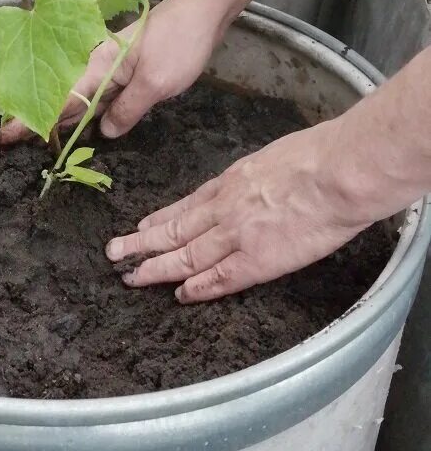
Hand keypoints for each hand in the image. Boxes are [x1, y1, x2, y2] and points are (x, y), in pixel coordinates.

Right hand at [0, 0, 221, 144]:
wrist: (203, 11)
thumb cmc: (179, 42)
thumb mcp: (155, 84)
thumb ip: (128, 111)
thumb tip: (106, 133)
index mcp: (97, 66)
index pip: (58, 99)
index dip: (31, 118)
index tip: (5, 135)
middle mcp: (98, 66)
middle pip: (63, 98)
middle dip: (37, 118)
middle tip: (8, 140)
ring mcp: (114, 68)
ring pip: (82, 99)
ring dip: (62, 118)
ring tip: (36, 137)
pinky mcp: (129, 71)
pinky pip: (102, 96)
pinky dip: (89, 112)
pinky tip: (84, 126)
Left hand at [106, 120, 373, 302]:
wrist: (337, 173)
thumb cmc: (320, 157)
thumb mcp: (276, 155)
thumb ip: (261, 174)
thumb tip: (263, 181)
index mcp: (233, 181)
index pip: (188, 204)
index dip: (162, 218)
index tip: (142, 226)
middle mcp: (225, 208)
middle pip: (175, 229)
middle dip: (142, 243)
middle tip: (114, 253)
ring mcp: (236, 235)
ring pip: (186, 255)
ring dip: (156, 267)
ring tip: (130, 276)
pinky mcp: (256, 260)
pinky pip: (219, 278)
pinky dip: (197, 288)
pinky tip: (180, 295)